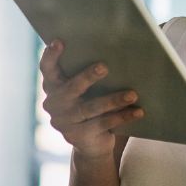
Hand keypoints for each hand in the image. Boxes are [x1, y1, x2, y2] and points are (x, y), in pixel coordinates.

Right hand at [40, 40, 143, 158]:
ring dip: (113, 100)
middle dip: (87, 77)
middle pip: (71, 88)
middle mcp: (54, 104)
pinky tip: (138, 111)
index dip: (51, 56)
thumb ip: (91, 74)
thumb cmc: (91, 104)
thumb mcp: (86, 90)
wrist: (91, 144)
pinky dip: (122, 117)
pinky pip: (103, 124)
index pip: (48, 69)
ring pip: (91, 108)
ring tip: (133, 94)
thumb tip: (118, 50)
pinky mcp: (79, 137)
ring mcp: (65, 122)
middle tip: (104, 67)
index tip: (59, 41)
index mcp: (53, 87)